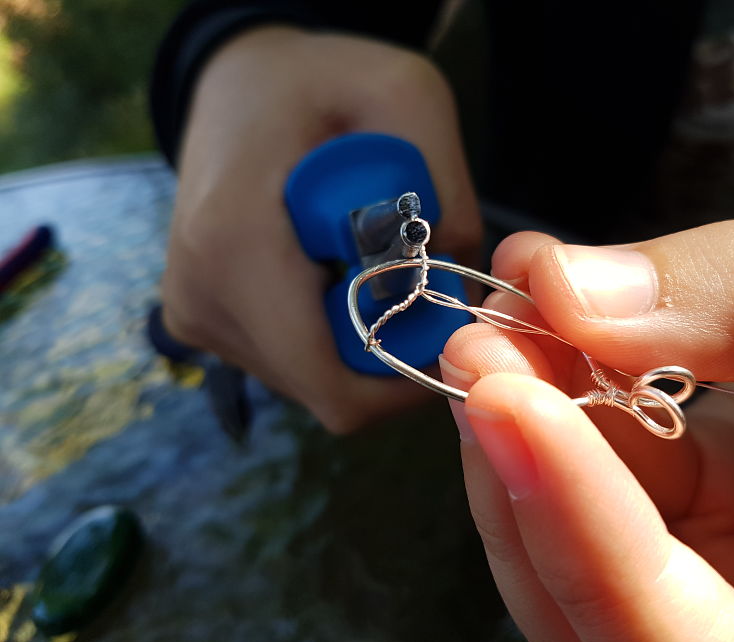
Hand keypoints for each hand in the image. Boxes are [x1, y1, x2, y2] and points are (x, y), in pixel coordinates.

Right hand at [161, 27, 480, 431]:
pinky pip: (289, 361)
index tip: (446, 325)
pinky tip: (329, 269)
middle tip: (412, 276)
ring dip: (358, 333)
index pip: (333, 386)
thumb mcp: (407, 97)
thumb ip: (448, 192)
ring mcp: (194, 317)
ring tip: (361, 258)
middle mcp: (201, 298)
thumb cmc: (320, 80)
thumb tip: (459, 290)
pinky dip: (328, 329)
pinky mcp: (200, 322)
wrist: (238, 84)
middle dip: (388, 347)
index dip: (407, 377)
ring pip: (311, 380)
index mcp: (236, 245)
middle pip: (329, 389)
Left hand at [440, 221, 733, 641]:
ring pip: (564, 561)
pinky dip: (559, 427)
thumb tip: (570, 284)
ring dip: (523, 444)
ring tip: (508, 328)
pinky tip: (549, 350)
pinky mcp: (677, 553)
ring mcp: (703, 609)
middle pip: (587, 615)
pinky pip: (590, 502)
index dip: (582, 532)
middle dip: (522, 473)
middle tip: (484, 343)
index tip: (506, 402)